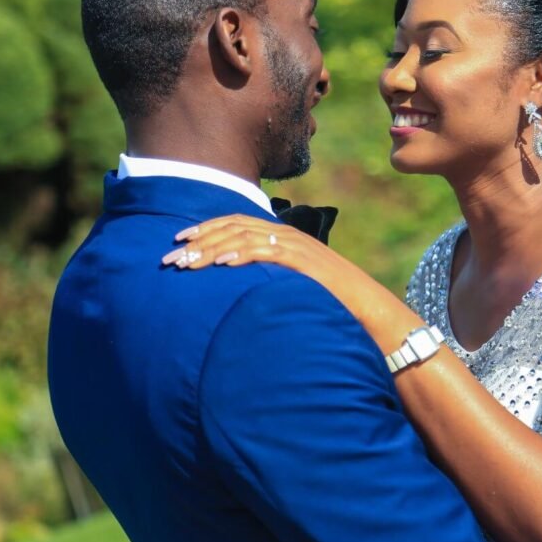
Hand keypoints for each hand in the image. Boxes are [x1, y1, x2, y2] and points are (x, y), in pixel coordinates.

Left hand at [162, 216, 420, 346]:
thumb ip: (271, 284)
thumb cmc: (334, 310)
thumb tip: (240, 295)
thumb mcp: (295, 292)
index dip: (206, 230)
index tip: (178, 243)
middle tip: (169, 258)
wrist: (373, 316)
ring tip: (185, 263)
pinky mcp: (306, 263)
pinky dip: (241, 255)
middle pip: (234, 227)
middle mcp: (289, 237)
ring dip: (211, 250)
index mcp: (285, 240)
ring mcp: (299, 248)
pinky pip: (267, 253)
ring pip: (245, 238)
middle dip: (198, 240)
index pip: (237, 224)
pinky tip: (219, 265)